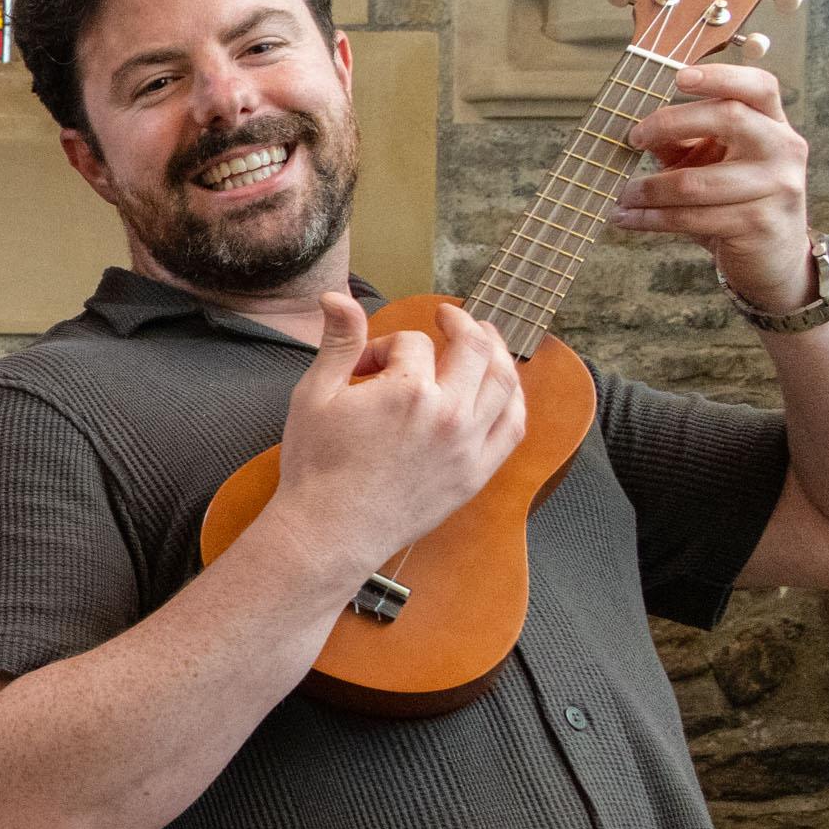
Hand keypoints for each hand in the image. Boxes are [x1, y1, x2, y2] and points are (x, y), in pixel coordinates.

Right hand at [267, 295, 526, 583]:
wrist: (330, 531)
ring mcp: (468, 445)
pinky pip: (513, 428)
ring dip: (497, 353)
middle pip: (473, 348)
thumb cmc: (317, 466)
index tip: (362, 370)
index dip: (384, 347)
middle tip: (449, 316)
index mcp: (408, 391)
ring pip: (504, 383)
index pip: (411, 344)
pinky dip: (514, 400)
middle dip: (460, 323)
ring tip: (485, 338)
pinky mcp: (476, 473)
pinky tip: (503, 388)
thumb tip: (337, 297)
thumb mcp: (314, 395)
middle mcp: (448, 414)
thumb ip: (338, 342)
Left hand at [612, 61, 814, 313]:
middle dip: (670, 122)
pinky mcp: (758, 224)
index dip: (720, 75)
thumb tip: (635, 125)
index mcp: (774, 125)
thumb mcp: (713, 162)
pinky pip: (690, 218)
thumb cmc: (734, 201)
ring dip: (648, 187)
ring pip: (697, 181)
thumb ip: (684, 140)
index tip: (678, 76)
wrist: (772, 258)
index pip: (758, 86)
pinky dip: (649, 218)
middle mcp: (783, 149)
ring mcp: (776, 187)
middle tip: (633, 137)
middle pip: (729, 117)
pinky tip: (626, 218)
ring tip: (622, 193)